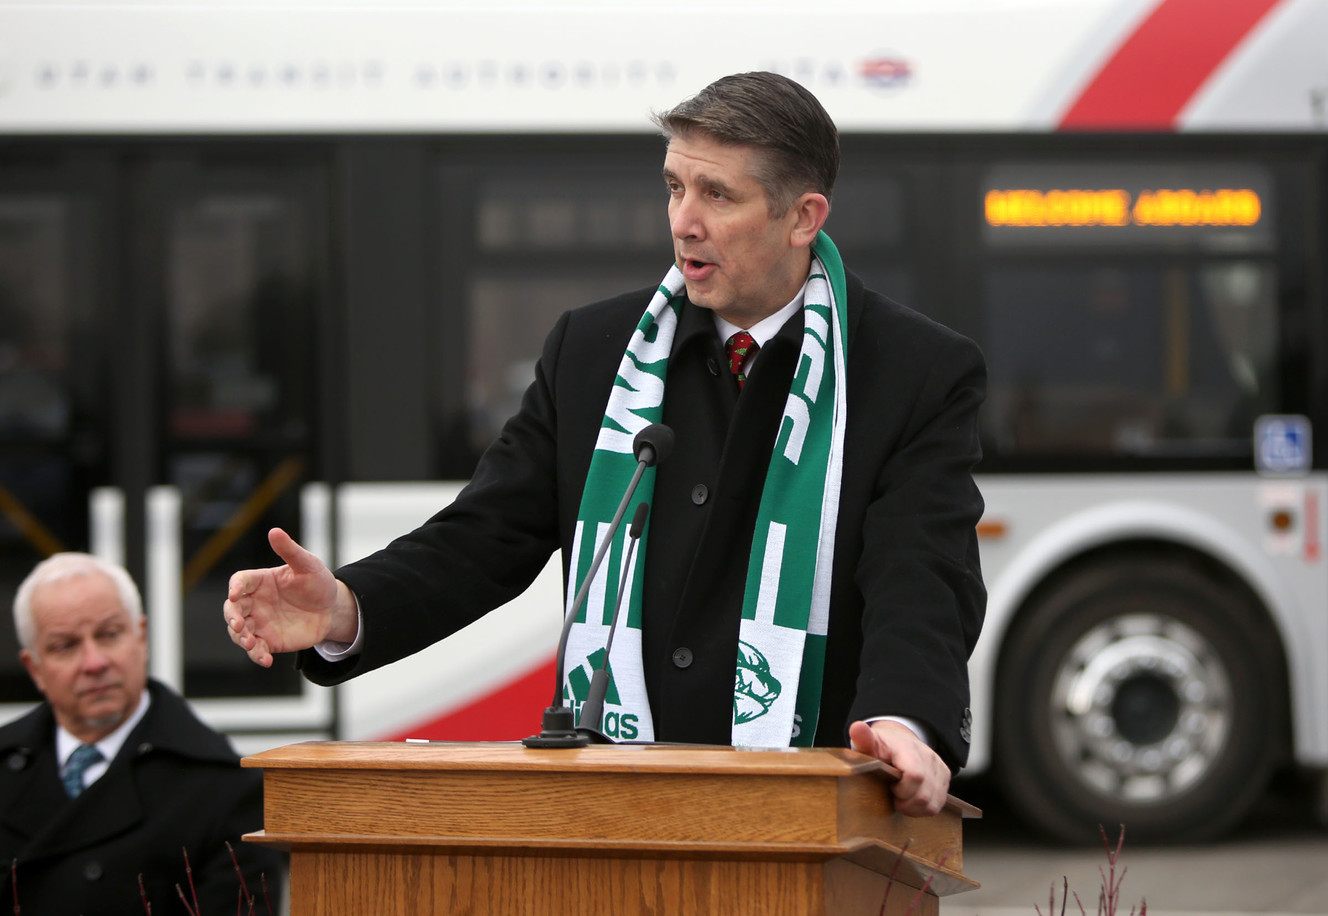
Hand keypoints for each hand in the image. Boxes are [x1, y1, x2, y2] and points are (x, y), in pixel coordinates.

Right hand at [223, 528, 356, 666]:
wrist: (332, 609)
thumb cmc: (318, 582)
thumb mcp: (307, 565)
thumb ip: (290, 551)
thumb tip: (274, 531)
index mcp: (260, 581)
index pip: (239, 581)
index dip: (235, 587)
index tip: (235, 594)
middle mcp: (254, 602)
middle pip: (232, 609)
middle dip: (231, 618)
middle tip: (238, 625)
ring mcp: (259, 622)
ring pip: (239, 632)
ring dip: (240, 639)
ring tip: (250, 644)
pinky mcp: (269, 640)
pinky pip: (257, 650)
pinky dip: (257, 656)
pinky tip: (265, 660)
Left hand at [849, 719, 950, 816]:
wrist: (897, 739)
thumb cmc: (880, 746)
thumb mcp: (867, 743)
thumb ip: (862, 738)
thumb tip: (856, 728)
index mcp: (909, 748)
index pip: (915, 776)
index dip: (901, 791)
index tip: (889, 787)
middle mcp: (928, 756)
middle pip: (923, 794)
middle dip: (905, 802)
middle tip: (893, 796)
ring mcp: (938, 767)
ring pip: (932, 802)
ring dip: (914, 808)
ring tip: (900, 798)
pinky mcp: (944, 777)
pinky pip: (938, 803)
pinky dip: (923, 808)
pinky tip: (911, 800)